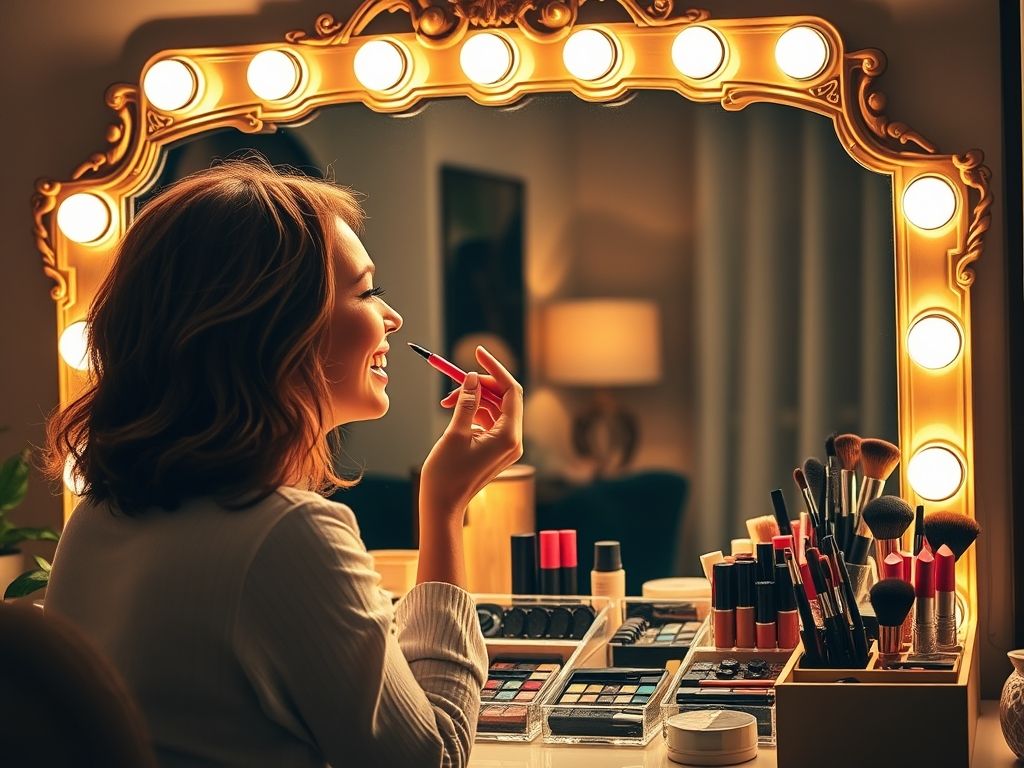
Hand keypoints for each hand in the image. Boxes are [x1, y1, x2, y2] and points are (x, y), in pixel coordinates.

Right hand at [420, 345, 523, 520]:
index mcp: (509, 436)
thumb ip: (467, 402)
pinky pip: (488, 421)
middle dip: (480, 385)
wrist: (442, 506)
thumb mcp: (455, 433)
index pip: (511, 391)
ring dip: (472, 398)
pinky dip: (472, 412)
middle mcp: (513, 441)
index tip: (478, 352)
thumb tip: (473, 377)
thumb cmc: (446, 475)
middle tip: (456, 379)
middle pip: (504, 398)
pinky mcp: (495, 449)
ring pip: (493, 408)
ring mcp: (505, 446)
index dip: (495, 369)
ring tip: (447, 401)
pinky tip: (453, 411)